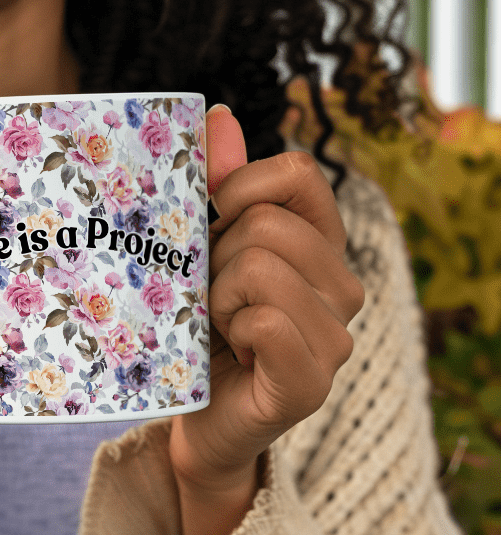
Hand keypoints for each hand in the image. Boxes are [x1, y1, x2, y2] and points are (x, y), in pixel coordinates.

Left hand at [168, 107, 365, 492]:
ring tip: (219, 330)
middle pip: (267, 226)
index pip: (296, 174)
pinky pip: (268, 320)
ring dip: (217, 300)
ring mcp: (335, 337)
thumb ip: (213, 190)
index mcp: (320, 246)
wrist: (191, 418)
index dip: (238, 189)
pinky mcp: (311, 382)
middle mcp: (343, 287)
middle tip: (210, 302)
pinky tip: (234, 353)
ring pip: (261, 269)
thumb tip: (220, 116)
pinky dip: (233, 331)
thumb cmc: (196, 333)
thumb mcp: (200, 256)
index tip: (211, 229)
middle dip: (216, 262)